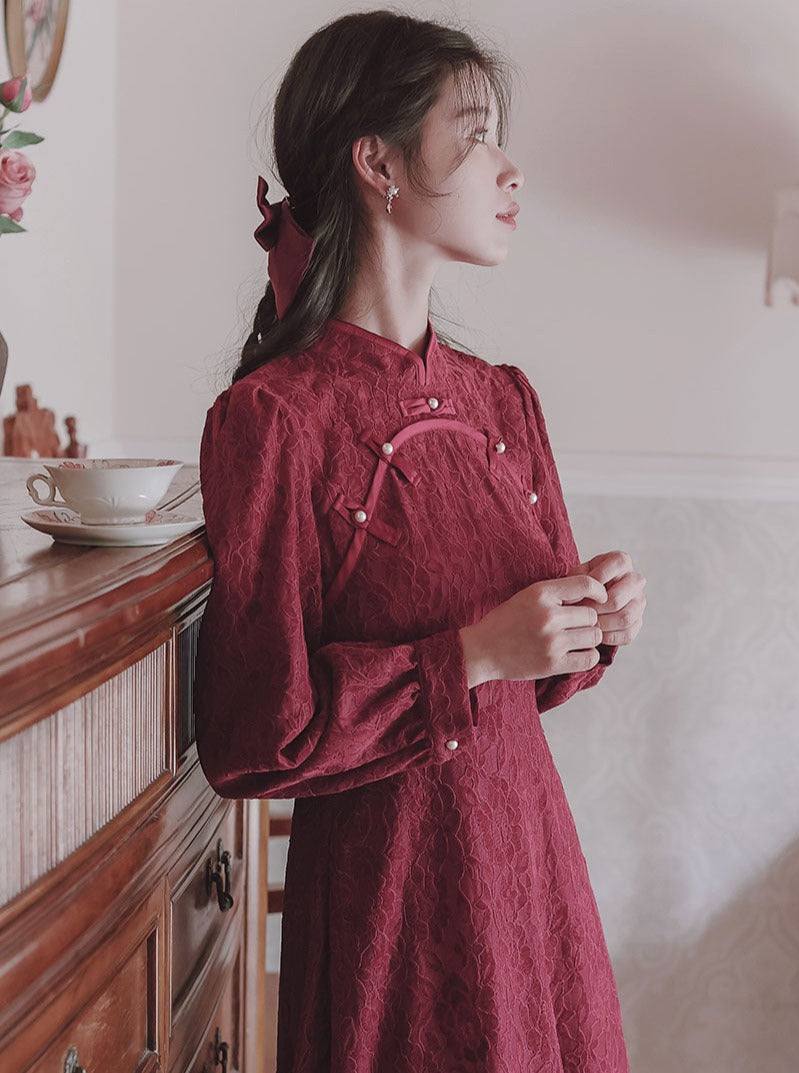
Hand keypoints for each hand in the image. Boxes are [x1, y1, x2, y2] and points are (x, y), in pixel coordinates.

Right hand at [459, 573, 609, 686]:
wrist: (481, 650)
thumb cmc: (506, 621)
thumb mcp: (528, 596)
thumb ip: (558, 593)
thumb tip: (594, 592)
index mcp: (541, 593)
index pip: (586, 584)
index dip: (598, 591)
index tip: (599, 598)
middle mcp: (548, 616)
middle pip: (592, 615)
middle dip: (587, 620)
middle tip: (574, 625)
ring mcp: (551, 641)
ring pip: (594, 636)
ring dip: (588, 639)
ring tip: (574, 639)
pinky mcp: (552, 664)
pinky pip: (589, 658)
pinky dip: (587, 656)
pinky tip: (576, 653)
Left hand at [565, 550, 645, 646]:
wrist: (589, 597)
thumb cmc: (582, 582)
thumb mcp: (577, 574)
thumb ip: (576, 580)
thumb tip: (571, 601)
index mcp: (622, 562)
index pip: (615, 567)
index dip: (595, 582)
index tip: (578, 594)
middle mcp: (635, 580)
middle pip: (617, 598)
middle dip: (594, 609)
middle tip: (579, 614)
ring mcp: (639, 602)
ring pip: (624, 617)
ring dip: (601, 624)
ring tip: (585, 624)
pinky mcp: (638, 622)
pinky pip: (627, 634)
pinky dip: (609, 637)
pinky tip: (595, 633)